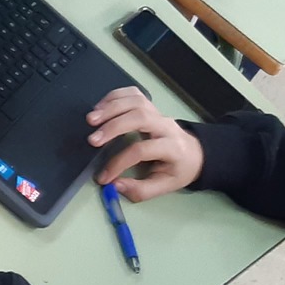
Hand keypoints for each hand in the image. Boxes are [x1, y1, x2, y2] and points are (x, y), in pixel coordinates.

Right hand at [87, 87, 203, 200]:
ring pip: (136, 101)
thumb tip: (115, 186)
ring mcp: (158, 113)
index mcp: (172, 148)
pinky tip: (100, 107)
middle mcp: (166, 126)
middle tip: (93, 140)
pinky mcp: (151, 106)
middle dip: (114, 126)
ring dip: (111, 107)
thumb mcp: (164, 186)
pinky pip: (134, 94)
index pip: (142, 150)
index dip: (119, 162)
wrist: (192, 152)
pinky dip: (115, 97)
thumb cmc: (177, 169)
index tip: (104, 176)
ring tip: (92, 119)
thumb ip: (140, 190)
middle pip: (140, 117)